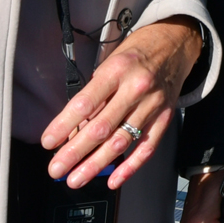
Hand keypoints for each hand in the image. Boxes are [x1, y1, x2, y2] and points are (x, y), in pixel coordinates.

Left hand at [41, 18, 202, 190]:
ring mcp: (153, 105)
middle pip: (101, 127)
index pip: (85, 103)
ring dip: (95, 165)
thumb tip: (73, 129)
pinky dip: (129, 167)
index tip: (48, 142)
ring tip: (75, 178)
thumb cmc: (136, 53)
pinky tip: (113, 180)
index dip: (63, 125)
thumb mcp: (110, 62)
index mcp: (117, 70)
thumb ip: (95, 94)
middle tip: (56, 169)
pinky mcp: (165, 117)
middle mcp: (136, 88)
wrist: (175, 42)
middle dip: (75, 152)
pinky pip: (147, 148)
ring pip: (121, 142)